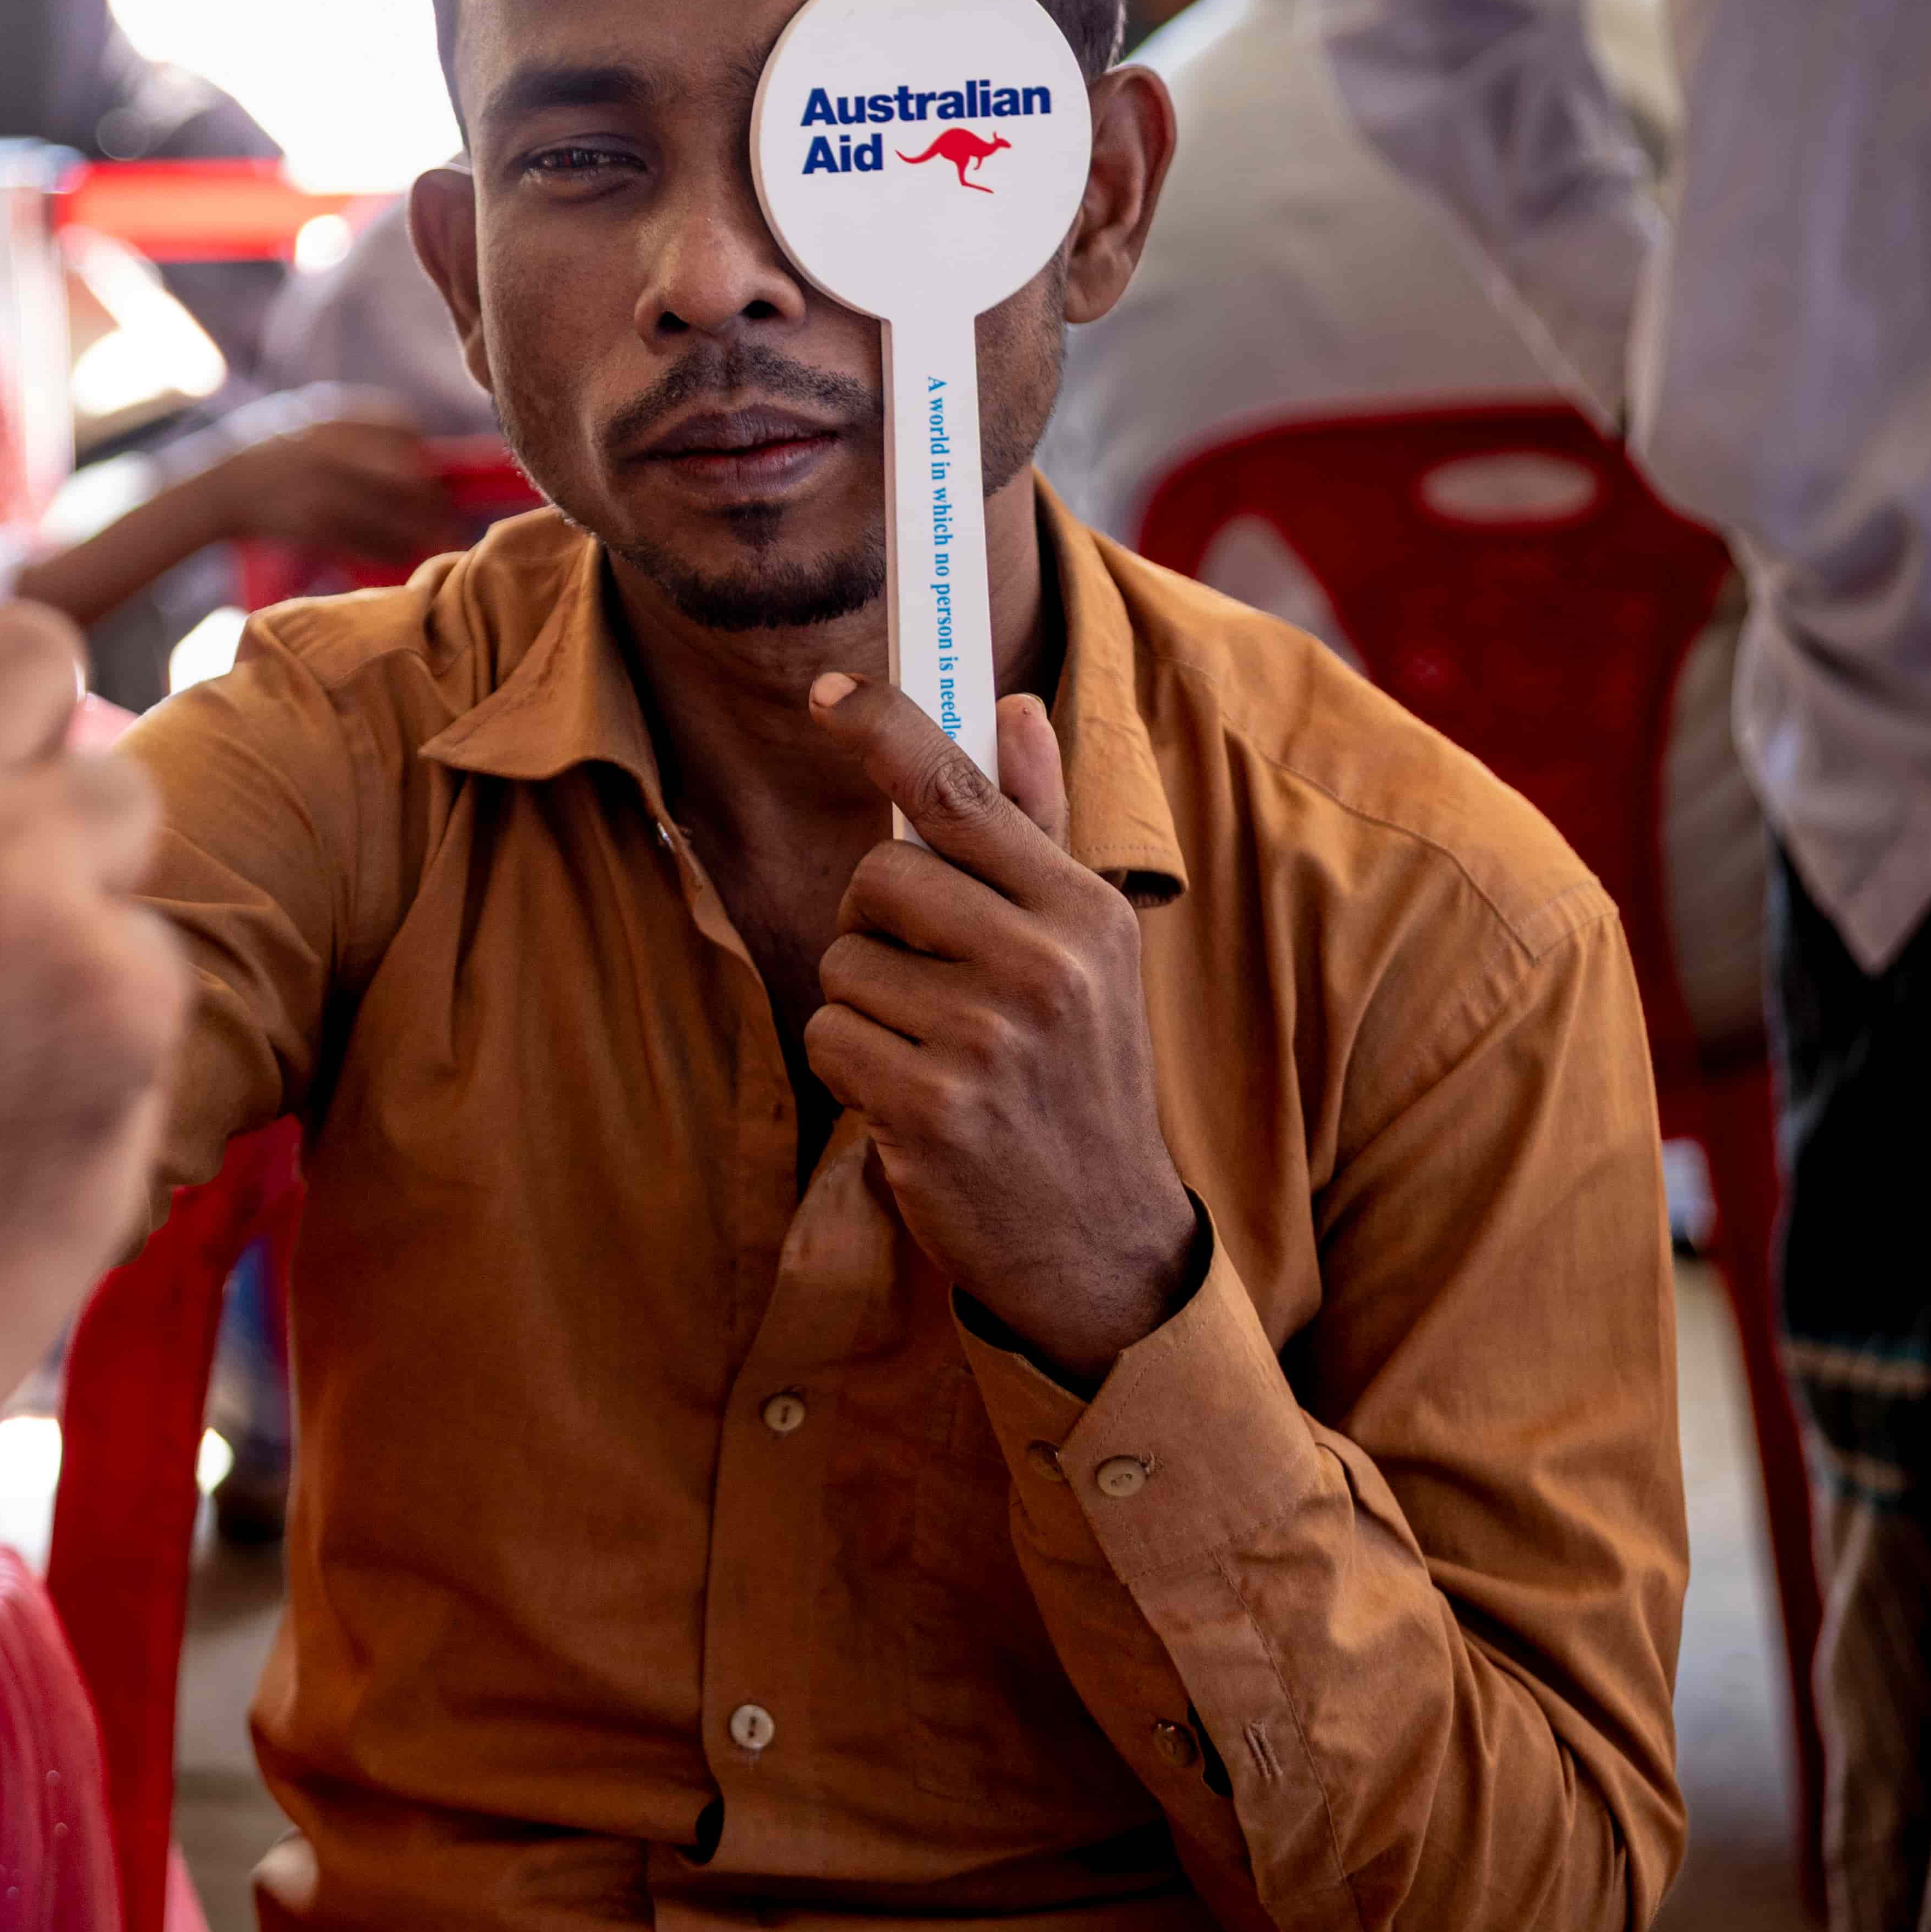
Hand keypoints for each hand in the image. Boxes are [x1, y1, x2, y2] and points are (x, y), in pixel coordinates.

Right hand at [199, 411, 457, 567]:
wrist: (222, 486)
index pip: (403, 425)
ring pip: (392, 516)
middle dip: (432, 500)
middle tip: (445, 516)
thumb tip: (423, 458)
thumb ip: (361, 432)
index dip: (422, 451)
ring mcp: (322, 489)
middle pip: (407, 475)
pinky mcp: (311, 525)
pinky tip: (401, 556)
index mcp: (335, 417)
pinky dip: (390, 552)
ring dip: (420, 533)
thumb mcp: (314, 421)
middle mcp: (332, 450)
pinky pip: (365, 543)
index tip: (428, 471)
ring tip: (433, 541)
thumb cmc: (276, 451)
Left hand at [802, 678, 1198, 1384]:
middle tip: (933, 983)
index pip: (961, 793)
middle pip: (877, 877)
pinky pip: (829, 1036)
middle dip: (878, 925)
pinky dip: (853, 1068)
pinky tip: (914, 1101)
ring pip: (844, 962)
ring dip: (867, 1006)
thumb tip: (1011, 704)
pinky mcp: (931, 1108)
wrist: (1101, 1237)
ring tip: (937, 1053)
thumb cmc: (1076, 1072)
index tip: (829, 694)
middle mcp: (1045, 964)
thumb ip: (1036, 826)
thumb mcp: (1083, 948)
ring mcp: (988, 1039)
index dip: (886, 731)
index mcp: (1085, 910)